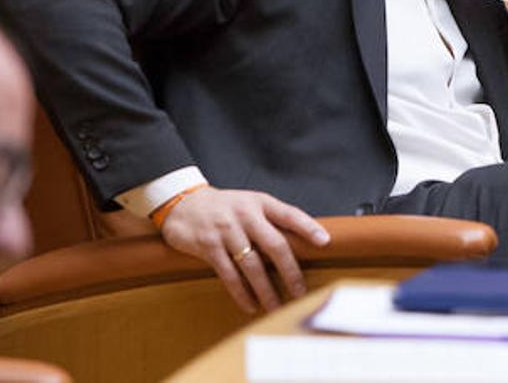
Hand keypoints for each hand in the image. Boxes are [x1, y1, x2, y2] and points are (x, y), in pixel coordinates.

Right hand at [158, 187, 329, 313]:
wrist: (182, 202)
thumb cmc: (224, 207)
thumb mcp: (249, 203)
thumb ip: (270, 219)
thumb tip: (301, 243)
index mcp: (260, 202)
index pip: (290, 214)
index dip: (308, 227)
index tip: (325, 242)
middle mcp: (245, 214)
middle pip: (274, 244)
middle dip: (290, 271)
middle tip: (300, 291)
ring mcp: (226, 230)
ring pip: (252, 264)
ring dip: (266, 289)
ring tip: (276, 306)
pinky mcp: (208, 245)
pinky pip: (228, 274)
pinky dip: (241, 292)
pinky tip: (250, 305)